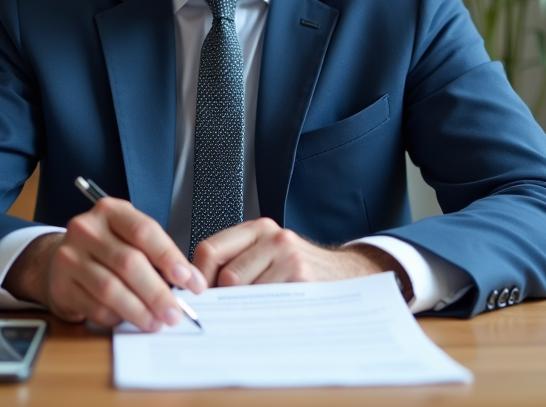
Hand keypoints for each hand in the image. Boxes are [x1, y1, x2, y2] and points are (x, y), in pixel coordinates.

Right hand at [3, 197, 206, 330]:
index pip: (144, 231)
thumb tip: (190, 281)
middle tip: (175, 312)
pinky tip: (127, 321)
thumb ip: (156, 254)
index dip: (170, 258)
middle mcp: (86, 229)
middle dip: (157, 292)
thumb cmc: (105, 249)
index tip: (190, 281)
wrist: (59, 260)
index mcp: (110, 211)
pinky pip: (95, 307)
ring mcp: (69, 257)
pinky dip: (116, 318)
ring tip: (156, 322)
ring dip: (139, 310)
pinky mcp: (60, 286)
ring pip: (111, 289)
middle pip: (129, 262)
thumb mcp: (128, 238)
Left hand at [192, 218, 409, 295]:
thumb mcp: (268, 256)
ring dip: (244, 309)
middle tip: (226, 314)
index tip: (199, 299)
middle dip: (222, 300)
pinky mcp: (302, 277)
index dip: (198, 278)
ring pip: (244, 291)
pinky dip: (262, 315)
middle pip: (224, 276)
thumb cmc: (302, 270)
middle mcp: (272, 236)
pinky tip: (271, 315)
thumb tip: (195, 292)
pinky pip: (266, 303)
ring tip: (255, 314)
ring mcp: (288, 255)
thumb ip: (237, 264)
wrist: (350, 274)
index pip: (209, 249)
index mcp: (258, 229)